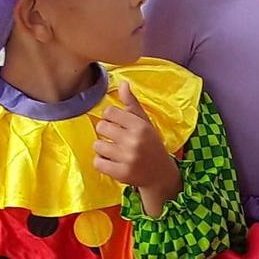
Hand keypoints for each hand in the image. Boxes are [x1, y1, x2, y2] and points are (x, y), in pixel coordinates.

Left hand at [94, 81, 180, 210]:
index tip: (118, 124)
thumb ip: (132, 104)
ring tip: (115, 152)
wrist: (161, 174)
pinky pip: (97, 162)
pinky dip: (102, 162)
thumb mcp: (145, 123)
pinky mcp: (121, 173)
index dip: (111, 117)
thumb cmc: (151, 145)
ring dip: (103, 149)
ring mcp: (127, 158)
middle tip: (116, 139)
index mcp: (140, 126)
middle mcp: (134, 141)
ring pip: (97, 145)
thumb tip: (122, 83)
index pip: (110, 111)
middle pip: (101, 126)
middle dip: (106, 132)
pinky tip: (112, 162)